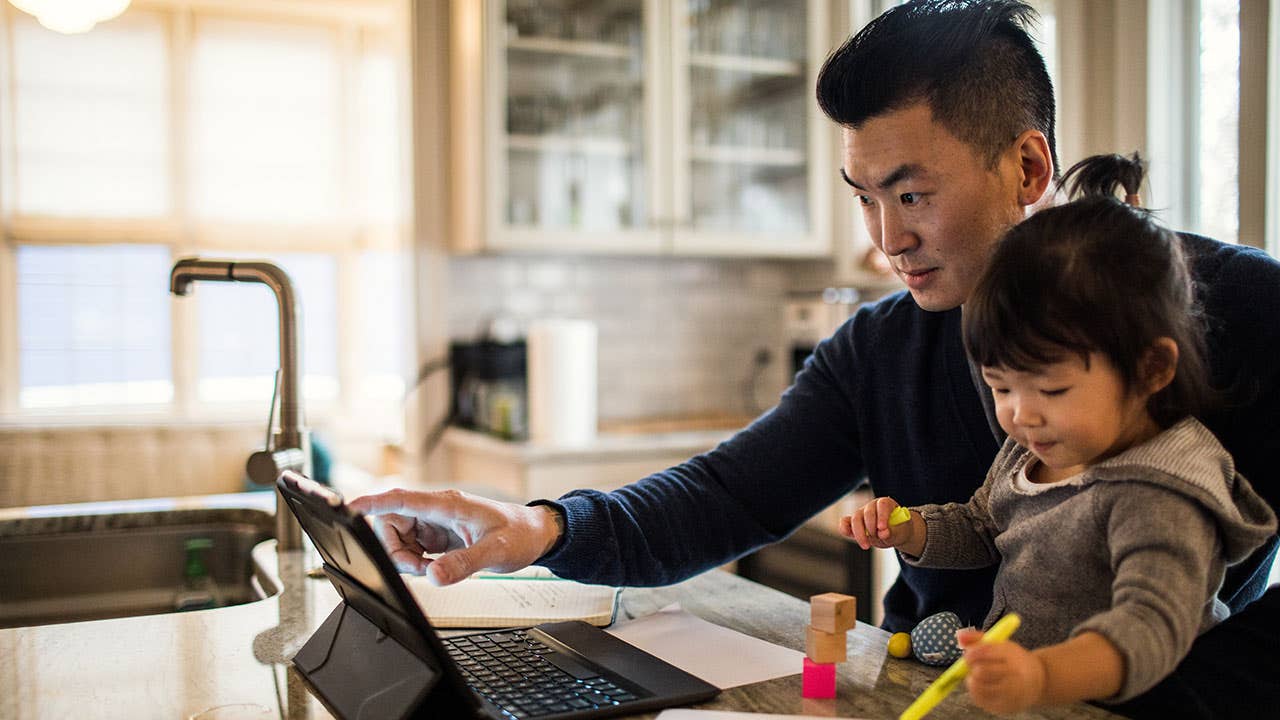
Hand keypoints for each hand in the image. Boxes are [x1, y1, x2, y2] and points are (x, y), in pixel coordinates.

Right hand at [348, 488, 562, 586]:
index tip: (348, 508)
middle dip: (395, 550)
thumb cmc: (519, 534)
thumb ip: (464, 564)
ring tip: (435, 568)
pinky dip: (416, 563)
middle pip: (389, 523)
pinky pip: (410, 549)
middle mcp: (434, 511)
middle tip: (422, 568)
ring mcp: (433, 523)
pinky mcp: (434, 536)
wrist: (534, 534)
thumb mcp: (496, 552)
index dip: (372, 503)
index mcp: (446, 505)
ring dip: (406, 559)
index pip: (401, 499)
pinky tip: (437, 567)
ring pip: (397, 539)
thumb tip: (433, 575)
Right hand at [839, 497, 917, 551]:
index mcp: (886, 503)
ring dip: (859, 533)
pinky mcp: (854, 523)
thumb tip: (883, 533)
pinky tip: (848, 533)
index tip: (882, 528)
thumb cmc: (898, 531)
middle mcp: (872, 506)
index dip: (882, 516)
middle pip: (867, 512)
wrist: (893, 535)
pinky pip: (845, 522)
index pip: (882, 505)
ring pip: (856, 518)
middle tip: (877, 538)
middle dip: (871, 527)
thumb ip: (892, 533)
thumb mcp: (900, 533)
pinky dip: (844, 528)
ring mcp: (862, 513)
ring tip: (866, 545)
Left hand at [957, 629, 1046, 713]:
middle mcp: (1014, 675)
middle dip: (972, 667)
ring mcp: (1011, 693)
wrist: (1038, 681)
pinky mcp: (1006, 707)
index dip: (971, 653)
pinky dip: (976, 692)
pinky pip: (980, 699)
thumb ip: (978, 639)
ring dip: (973, 680)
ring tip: (980, 676)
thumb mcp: (1001, 645)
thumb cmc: (1013, 660)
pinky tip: (984, 686)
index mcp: (1012, 655)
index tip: (969, 654)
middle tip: (975, 666)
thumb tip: (959, 637)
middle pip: (980, 671)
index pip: (984, 652)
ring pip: (978, 687)